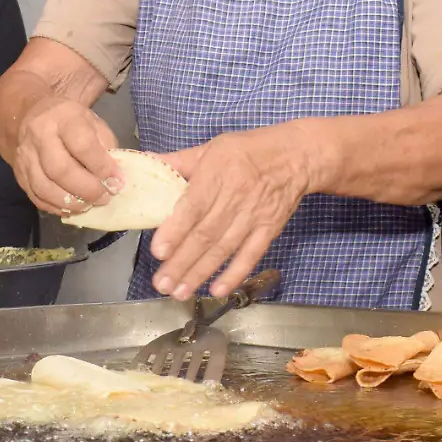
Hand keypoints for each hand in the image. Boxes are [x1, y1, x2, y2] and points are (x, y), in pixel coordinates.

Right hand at [10, 94, 120, 215]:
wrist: (33, 116)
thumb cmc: (71, 122)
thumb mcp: (93, 123)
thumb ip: (106, 147)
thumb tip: (114, 179)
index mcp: (63, 117)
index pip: (82, 145)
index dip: (101, 167)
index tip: (117, 180)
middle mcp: (39, 135)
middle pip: (60, 170)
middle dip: (86, 189)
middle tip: (104, 197)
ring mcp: (25, 156)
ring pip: (45, 188)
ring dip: (71, 202)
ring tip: (90, 205)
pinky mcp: (19, 174)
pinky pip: (36, 197)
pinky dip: (56, 208)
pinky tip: (72, 208)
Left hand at [149, 126, 314, 299]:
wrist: (297, 156)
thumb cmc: (248, 150)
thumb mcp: (211, 149)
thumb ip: (178, 162)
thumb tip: (145, 163)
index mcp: (216, 175)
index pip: (193, 207)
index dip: (175, 231)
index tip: (159, 252)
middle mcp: (235, 198)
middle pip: (205, 235)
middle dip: (182, 263)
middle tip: (162, 284)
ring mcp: (253, 217)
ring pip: (223, 249)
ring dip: (201, 273)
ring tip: (180, 293)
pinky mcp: (269, 229)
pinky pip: (251, 254)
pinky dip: (235, 274)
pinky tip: (218, 290)